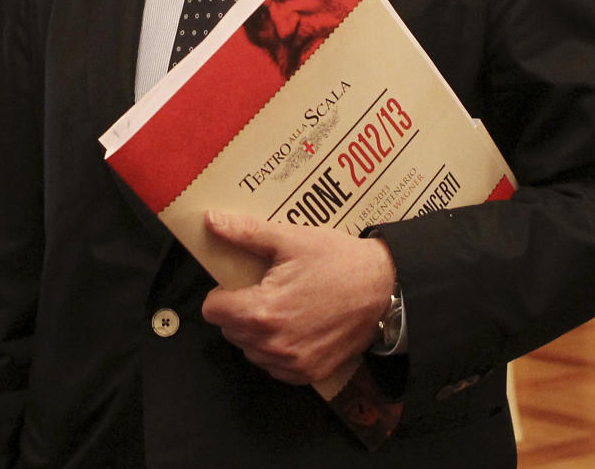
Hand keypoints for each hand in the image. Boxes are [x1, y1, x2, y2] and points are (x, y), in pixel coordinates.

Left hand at [201, 210, 395, 384]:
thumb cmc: (338, 260)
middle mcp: (273, 345)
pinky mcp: (308, 374)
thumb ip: (245, 233)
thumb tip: (211, 221)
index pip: (213, 310)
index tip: (243, 280)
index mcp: (262, 311)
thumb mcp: (290, 238)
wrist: (384, 287)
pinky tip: (296, 323)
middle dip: (240, 308)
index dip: (223, 291)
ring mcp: (292, 364)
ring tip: (284, 303)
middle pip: (229, 330)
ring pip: (250, 349)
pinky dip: (277, 347)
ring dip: (257, 330)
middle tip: (267, 286)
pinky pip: (274, 365)